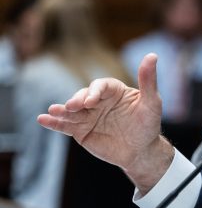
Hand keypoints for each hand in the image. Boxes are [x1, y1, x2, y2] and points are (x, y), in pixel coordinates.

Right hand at [37, 53, 173, 192]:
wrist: (141, 151)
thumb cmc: (148, 125)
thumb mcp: (152, 103)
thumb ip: (149, 81)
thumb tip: (152, 56)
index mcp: (114, 91)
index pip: (101, 86)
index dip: (94, 91)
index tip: (91, 101)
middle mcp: (98, 101)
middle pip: (83, 96)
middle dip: (77, 100)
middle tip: (73, 106)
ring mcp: (88, 116)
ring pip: (72, 111)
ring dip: (62, 110)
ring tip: (53, 110)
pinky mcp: (80, 130)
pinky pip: (65, 126)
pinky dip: (54, 122)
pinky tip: (43, 119)